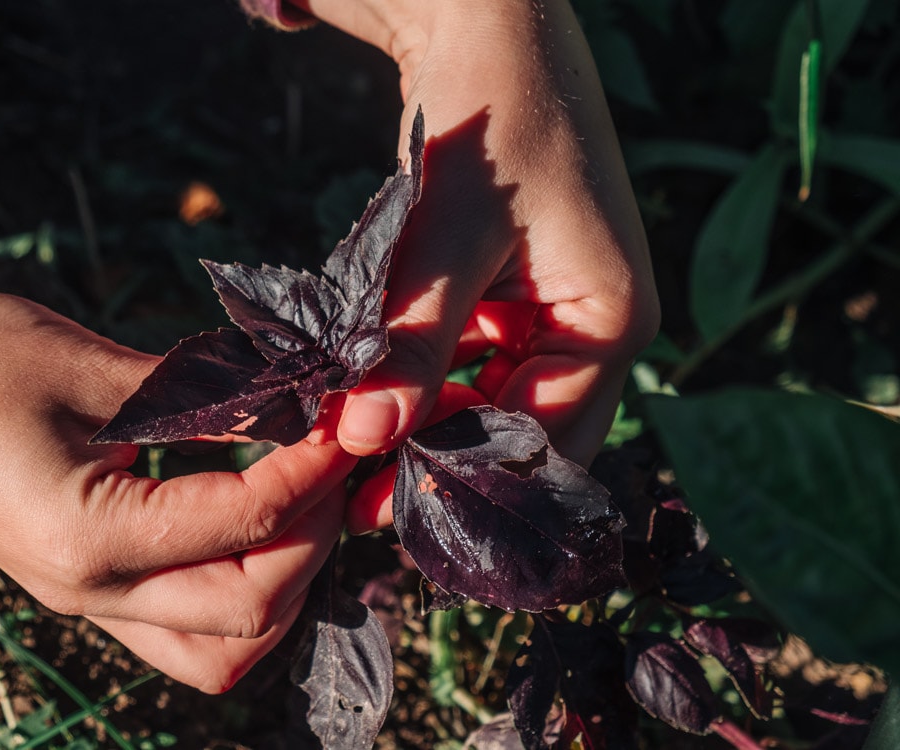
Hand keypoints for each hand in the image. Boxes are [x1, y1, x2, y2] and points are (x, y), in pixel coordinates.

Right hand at [0, 198, 356, 692]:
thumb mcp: (90, 365)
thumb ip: (202, 397)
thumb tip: (296, 405)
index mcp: (85, 540)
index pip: (244, 525)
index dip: (313, 470)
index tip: (350, 417)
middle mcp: (88, 592)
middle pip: (248, 614)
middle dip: (313, 537)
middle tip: (334, 458)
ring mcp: (83, 598)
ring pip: (221, 649)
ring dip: (282, 585)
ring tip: (301, 499)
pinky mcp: (82, 583)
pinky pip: (184, 624)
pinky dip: (238, 586)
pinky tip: (254, 515)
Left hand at [299, 0, 659, 467]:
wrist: (488, 21)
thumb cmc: (488, 113)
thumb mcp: (447, 233)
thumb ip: (413, 340)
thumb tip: (364, 437)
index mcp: (612, 321)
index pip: (545, 441)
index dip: (464, 482)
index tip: (379, 508)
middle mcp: (592, 326)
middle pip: (517, 428)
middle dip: (439, 459)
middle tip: (352, 492)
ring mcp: (551, 309)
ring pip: (486, 398)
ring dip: (422, 421)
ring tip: (347, 449)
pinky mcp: (510, 290)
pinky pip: (467, 357)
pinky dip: (419, 375)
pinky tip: (364, 392)